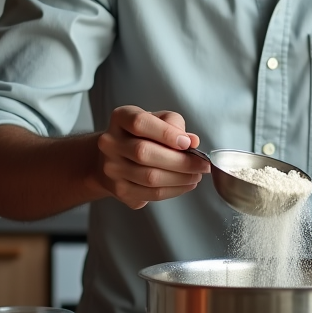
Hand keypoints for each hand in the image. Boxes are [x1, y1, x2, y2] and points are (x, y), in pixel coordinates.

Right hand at [94, 105, 211, 208]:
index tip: (187, 142)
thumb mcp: (158, 119)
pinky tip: (185, 184)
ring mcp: (111, 169)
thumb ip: (174, 124)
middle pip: (144, 153)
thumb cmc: (141, 134)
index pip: (139, 123)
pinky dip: (174, 190)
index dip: (166, 133)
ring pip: (149, 177)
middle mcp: (110, 143)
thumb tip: (192, 141)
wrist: (114, 157)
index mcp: (120, 118)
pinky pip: (150, 194)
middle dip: (180, 161)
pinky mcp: (119, 190)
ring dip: (180, 178)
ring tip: (196, 175)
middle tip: (202, 164)